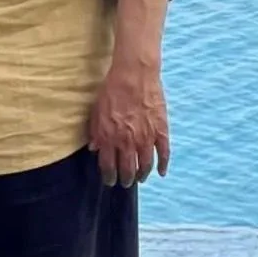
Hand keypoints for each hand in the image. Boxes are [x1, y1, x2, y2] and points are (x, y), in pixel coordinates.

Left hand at [88, 58, 169, 188]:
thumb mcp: (96, 109)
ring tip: (140, 178)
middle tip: (125, 182)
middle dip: (125, 179)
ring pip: (144, 165)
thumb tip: (94, 147)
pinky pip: (163, 153)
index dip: (109, 176)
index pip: (107, 166)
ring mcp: (145, 138)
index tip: (109, 180)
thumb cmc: (112, 88)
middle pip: (126, 170)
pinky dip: (163, 165)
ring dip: (142, 175)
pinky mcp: (160, 131)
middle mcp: (126, 142)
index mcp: (108, 138)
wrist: (134, 73)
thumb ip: (95, 130)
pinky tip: (161, 172)